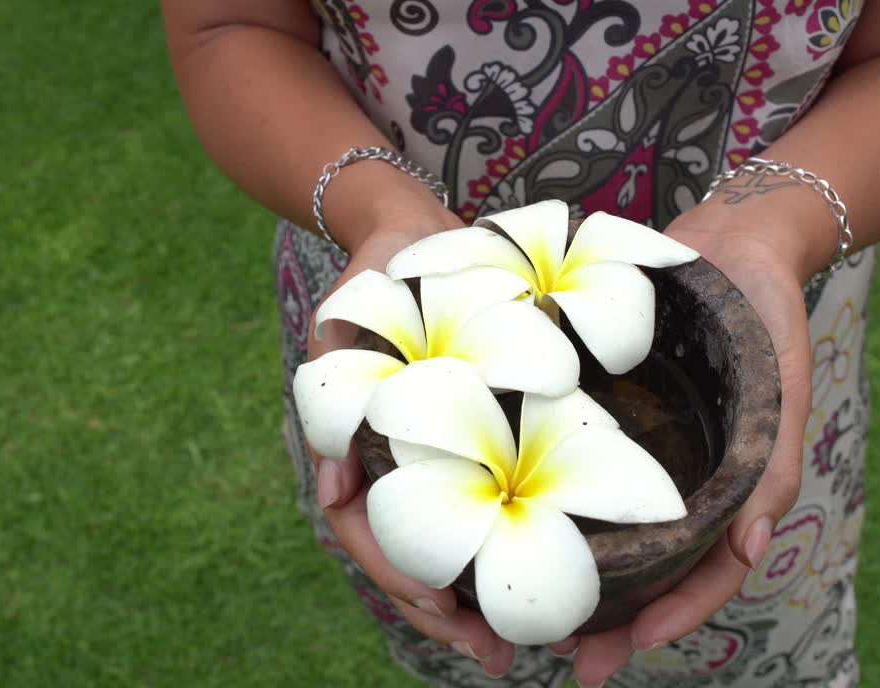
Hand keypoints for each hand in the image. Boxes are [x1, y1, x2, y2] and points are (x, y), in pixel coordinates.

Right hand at [305, 204, 517, 677]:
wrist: (415, 234)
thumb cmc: (379, 274)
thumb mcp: (346, 322)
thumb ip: (334, 389)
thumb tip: (336, 486)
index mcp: (351, 445)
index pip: (363, 530)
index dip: (397, 571)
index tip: (442, 601)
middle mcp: (388, 463)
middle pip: (406, 558)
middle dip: (445, 614)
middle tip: (497, 654)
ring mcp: (428, 459)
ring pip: (446, 547)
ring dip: (479, 600)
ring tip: (526, 643)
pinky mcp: (471, 445)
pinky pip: (483, 511)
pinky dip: (505, 550)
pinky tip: (545, 576)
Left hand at [558, 206, 813, 685]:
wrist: (734, 239)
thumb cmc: (769, 317)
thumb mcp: (782, 390)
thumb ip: (772, 467)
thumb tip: (751, 554)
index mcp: (729, 487)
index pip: (706, 572)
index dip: (672, 615)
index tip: (627, 648)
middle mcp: (683, 478)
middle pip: (650, 565)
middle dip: (614, 618)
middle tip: (568, 659)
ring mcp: (643, 450)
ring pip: (611, 527)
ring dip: (580, 573)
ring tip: (531, 611)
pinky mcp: (606, 414)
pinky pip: (578, 467)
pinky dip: (552, 502)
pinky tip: (507, 520)